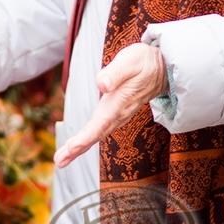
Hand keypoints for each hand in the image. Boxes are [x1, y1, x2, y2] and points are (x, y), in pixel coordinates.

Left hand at [54, 42, 166, 167]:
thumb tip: (101, 85)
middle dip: (77, 149)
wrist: (163, 68)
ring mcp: (118, 114)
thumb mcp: (130, 61)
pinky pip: (100, 129)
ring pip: (97, 134)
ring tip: (62, 159)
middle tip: (59, 162)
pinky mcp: (116, 113)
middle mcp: (119, 113)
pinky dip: (87, 139)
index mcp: (119, 102)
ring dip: (79, 148)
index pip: (100, 123)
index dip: (86, 137)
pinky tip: (76, 146)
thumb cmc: (143, 62)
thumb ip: (115, 73)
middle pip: (96, 134)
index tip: (71, 148)